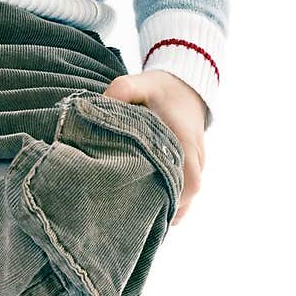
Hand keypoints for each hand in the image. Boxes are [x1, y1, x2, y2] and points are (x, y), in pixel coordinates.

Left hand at [102, 70, 205, 225]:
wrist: (185, 87)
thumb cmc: (160, 89)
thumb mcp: (139, 82)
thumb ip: (121, 91)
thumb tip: (99, 107)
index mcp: (186, 141)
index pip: (190, 180)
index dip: (174, 198)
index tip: (146, 203)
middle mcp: (195, 158)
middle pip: (188, 196)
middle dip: (163, 207)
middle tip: (130, 213)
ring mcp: (195, 165)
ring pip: (186, 198)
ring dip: (166, 206)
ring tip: (135, 213)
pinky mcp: (188, 169)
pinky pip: (183, 193)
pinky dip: (168, 201)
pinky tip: (145, 205)